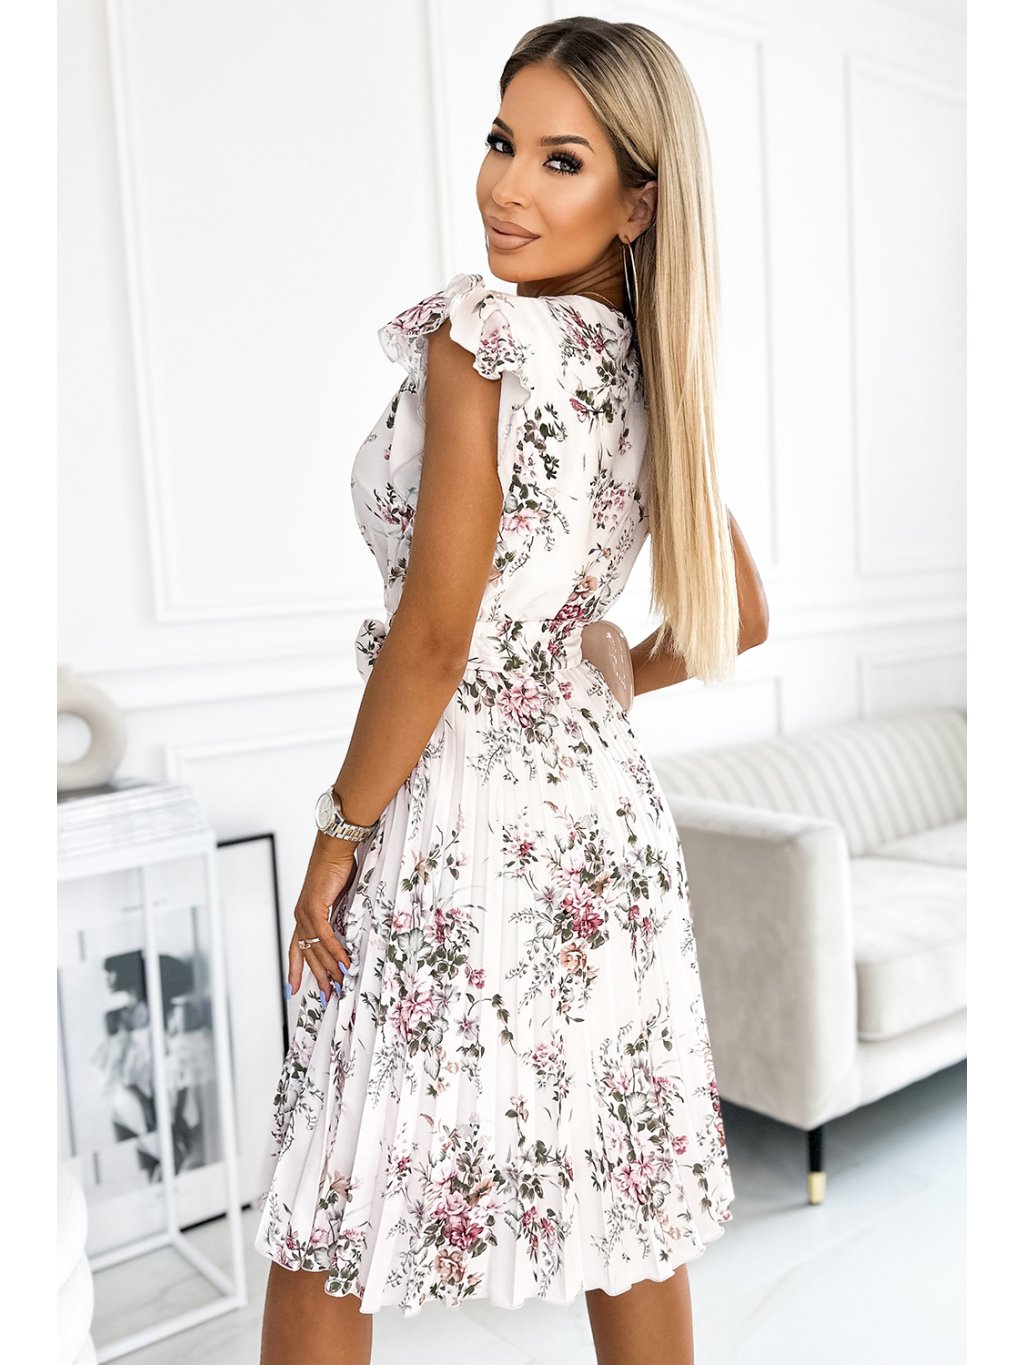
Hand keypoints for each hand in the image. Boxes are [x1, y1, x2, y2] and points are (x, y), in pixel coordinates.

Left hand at [286, 833, 358, 1002]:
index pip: (296, 948)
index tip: (294, 988)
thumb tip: (348, 934)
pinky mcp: (314, 907)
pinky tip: (344, 963)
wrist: (335, 847)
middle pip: (307, 953)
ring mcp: (305, 912)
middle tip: (328, 995)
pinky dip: (335, 951)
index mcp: (304, 915)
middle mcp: (301, 916)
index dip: (296, 969)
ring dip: (330, 968)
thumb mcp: (339, 899)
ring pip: (316, 948)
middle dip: (318, 976)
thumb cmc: (337, 868)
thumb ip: (339, 917)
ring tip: (340, 983)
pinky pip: (325, 936)